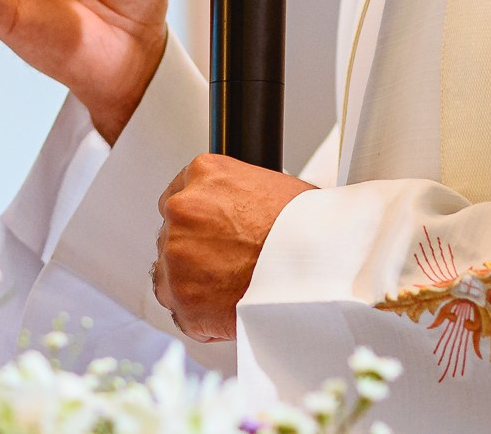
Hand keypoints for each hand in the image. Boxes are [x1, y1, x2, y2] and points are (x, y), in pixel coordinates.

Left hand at [152, 154, 316, 341]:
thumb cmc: (306, 226)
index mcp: (203, 173)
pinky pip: (182, 311)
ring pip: (171, 273)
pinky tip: (230, 308)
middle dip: (196, 251)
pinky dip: (201, 316)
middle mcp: (182, 208)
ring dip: (195, 283)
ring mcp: (177, 253)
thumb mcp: (269, 185)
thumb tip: (231, 213)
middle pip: (173, 234)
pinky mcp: (182, 297)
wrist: (319, 262)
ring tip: (234, 288)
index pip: (179, 194)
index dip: (199, 220)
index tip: (212, 234)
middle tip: (230, 264)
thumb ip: (233, 196)